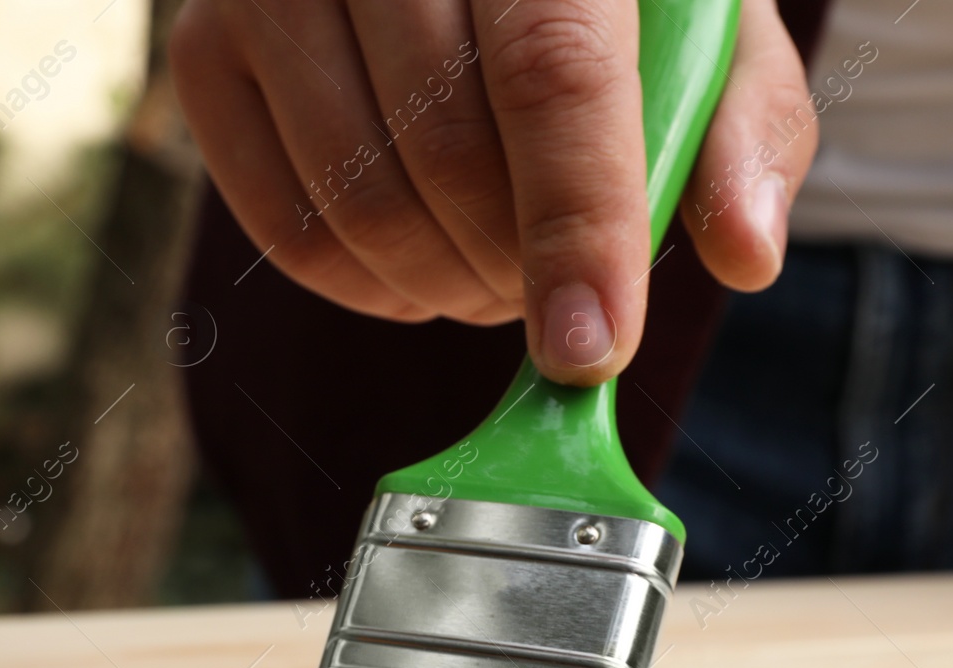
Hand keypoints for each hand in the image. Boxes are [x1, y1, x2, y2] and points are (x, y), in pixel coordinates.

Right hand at [171, 0, 817, 384]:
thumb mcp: (695, 19)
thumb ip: (738, 124)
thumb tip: (745, 253)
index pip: (549, 71)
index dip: (574, 222)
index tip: (589, 349)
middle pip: (446, 152)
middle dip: (513, 270)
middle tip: (558, 296)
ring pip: (355, 201)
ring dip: (443, 288)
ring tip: (497, 275)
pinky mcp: (207, 49)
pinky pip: (282, 226)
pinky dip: (366, 288)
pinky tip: (420, 268)